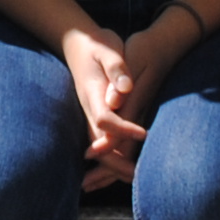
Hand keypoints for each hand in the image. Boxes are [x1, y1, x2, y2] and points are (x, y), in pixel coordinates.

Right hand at [62, 25, 147, 190]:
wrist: (76, 41)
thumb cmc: (95, 43)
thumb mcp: (107, 48)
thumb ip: (116, 68)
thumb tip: (125, 89)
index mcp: (92, 92)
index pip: (105, 118)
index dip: (123, 128)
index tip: (144, 132)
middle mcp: (88, 107)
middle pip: (98, 141)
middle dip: (115, 160)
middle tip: (137, 175)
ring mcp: (89, 112)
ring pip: (97, 145)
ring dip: (110, 164)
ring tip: (131, 178)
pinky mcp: (93, 114)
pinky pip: (99, 140)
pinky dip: (108, 157)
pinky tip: (120, 167)